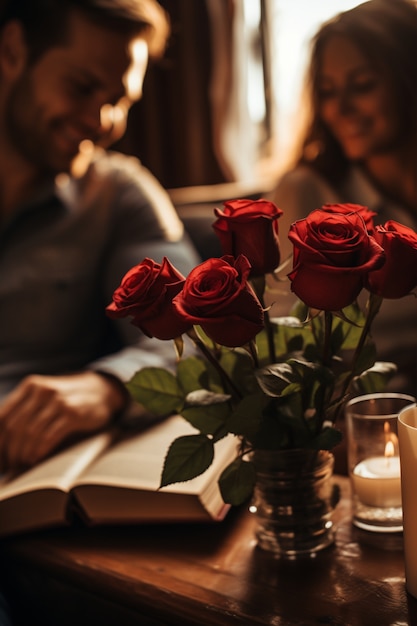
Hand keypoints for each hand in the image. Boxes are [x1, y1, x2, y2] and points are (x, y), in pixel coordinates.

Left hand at [0, 371, 127, 471]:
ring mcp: (59, 401)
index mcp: (30, 386)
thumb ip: (24, 411)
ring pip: (30, 432)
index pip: (2, 417)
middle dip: (8, 451)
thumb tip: (2, 443)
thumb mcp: (44, 397)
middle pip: (14, 426)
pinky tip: (36, 459)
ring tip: (22, 465)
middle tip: (9, 466)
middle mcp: (42, 390)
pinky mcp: (73, 413)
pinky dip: (39, 451)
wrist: (102, 390)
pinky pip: (49, 436)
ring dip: (23, 454)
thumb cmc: (68, 399)